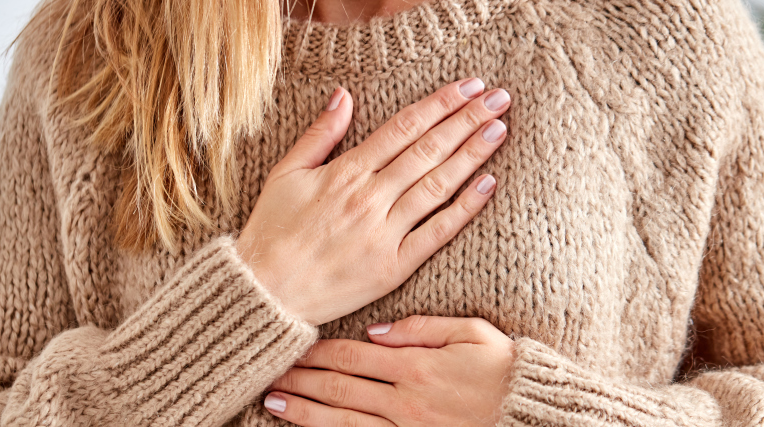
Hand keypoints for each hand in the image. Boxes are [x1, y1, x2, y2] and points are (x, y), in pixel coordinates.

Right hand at [236, 80, 511, 325]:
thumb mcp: (285, 174)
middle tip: (499, 99)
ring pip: (437, 185)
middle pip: (428, 150)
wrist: (264, 295)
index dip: (439, 104)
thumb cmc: (270, 233)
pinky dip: (464, 208)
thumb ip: (319, 134)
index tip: (468, 86)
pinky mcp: (393, 267)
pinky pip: (436, 233)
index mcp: (345, 172)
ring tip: (499, 130)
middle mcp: (369, 198)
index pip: (403, 128)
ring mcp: (384, 233)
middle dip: (467, 120)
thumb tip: (344, 94)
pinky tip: (488, 185)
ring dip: (472, 155)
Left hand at [263, 316, 515, 425]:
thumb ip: (421, 328)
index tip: (292, 346)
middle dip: (301, 379)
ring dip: (305, 413)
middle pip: (339, 388)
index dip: (318, 351)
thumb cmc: (505, 369)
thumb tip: (375, 329)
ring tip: (274, 404)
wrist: (532, 413)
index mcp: (416, 367)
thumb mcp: (471, 332)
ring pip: (343, 421)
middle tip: (268, 372)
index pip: (353, 355)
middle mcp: (405, 401)